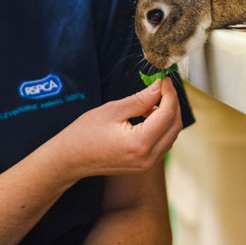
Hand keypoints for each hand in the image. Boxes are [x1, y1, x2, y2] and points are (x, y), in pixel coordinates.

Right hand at [52, 79, 182, 179]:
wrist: (71, 159)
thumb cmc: (85, 134)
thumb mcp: (113, 110)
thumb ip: (140, 99)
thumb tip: (159, 87)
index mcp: (140, 143)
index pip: (168, 114)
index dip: (169, 93)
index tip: (163, 79)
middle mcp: (148, 158)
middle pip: (174, 126)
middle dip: (172, 103)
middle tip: (161, 86)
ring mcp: (147, 165)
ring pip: (171, 135)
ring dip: (167, 115)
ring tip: (152, 100)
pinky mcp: (145, 165)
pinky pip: (163, 142)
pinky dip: (161, 126)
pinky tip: (148, 115)